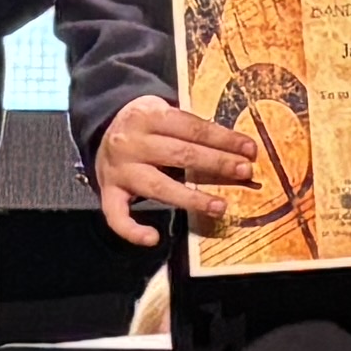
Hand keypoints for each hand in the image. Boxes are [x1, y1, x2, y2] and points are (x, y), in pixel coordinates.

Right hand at [93, 95, 256, 242]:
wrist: (101, 128)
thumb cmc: (146, 123)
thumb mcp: (163, 112)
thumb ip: (192, 129)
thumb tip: (237, 149)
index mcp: (148, 116)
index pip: (192, 127)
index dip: (223, 139)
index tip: (249, 149)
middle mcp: (131, 142)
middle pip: (180, 154)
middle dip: (216, 163)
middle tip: (245, 172)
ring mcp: (119, 170)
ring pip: (158, 187)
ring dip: (192, 198)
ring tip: (220, 206)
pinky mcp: (108, 192)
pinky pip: (117, 216)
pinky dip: (132, 231)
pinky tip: (154, 238)